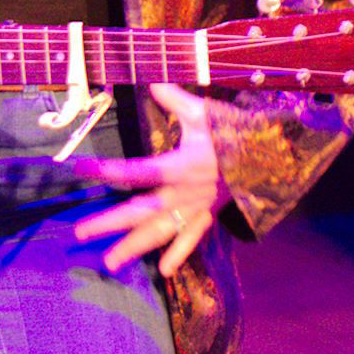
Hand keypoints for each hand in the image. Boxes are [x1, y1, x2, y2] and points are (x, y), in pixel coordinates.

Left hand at [70, 83, 232, 275]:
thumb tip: (152, 82)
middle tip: (80, 234)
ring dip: (134, 247)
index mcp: (181, 166)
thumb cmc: (235, 131)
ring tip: (110, 263)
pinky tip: (164, 270)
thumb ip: (175, 99)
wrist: (272, 155)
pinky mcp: (209, 215)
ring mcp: (196, 208)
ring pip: (160, 232)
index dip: (108, 170)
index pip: (137, 171)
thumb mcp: (204, 112)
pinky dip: (179, 254)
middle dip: (110, 223)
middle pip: (141, 212)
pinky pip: (192, 238)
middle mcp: (184, 193)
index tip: (81, 168)